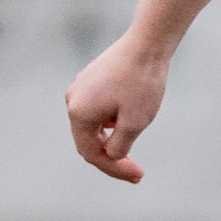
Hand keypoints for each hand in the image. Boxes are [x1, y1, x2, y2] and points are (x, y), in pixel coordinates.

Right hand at [65, 32, 171, 182]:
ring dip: (113, 142)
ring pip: (94, 126)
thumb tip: (111, 155)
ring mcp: (81, 88)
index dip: (114, 169)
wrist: (147, 44)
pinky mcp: (91, 80)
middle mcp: (73, 100)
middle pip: (89, 141)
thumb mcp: (134, 123)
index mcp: (78, 112)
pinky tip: (129, 126)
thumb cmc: (142, 83)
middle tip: (137, 172)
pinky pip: (98, 110)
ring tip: (134, 152)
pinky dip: (112, 124)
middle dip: (113, 159)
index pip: (91, 153)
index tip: (137, 176)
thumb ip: (119, 146)